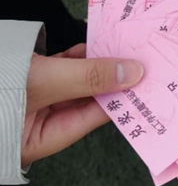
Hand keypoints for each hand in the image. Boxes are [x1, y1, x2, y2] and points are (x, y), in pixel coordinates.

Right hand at [23, 44, 143, 165]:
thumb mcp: (45, 81)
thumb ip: (88, 78)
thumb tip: (132, 74)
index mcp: (34, 141)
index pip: (89, 120)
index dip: (119, 100)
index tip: (144, 81)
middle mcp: (32, 122)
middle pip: (82, 101)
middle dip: (110, 79)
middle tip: (139, 61)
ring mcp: (30, 97)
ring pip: (73, 81)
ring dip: (96, 64)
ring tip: (123, 49)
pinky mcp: (25, 75)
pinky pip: (59, 67)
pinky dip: (76, 56)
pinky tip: (94, 44)